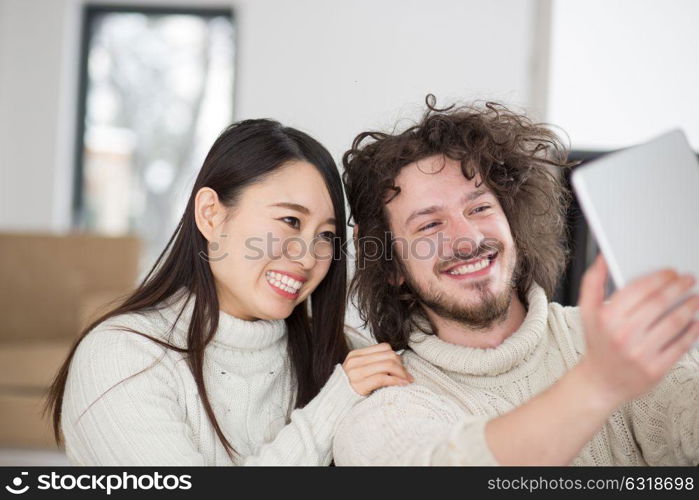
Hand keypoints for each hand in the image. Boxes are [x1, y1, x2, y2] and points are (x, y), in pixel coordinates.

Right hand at [342, 342, 413, 395]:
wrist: (335, 405)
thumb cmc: (351, 390)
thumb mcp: (359, 372)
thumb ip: (373, 364)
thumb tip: (397, 362)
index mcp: (355, 355)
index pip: (384, 347)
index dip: (396, 357)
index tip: (402, 368)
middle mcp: (355, 361)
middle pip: (388, 355)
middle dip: (401, 365)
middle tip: (407, 376)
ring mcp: (356, 373)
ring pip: (388, 365)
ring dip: (401, 373)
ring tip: (406, 381)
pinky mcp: (359, 385)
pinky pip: (383, 378)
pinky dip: (396, 381)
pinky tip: (402, 385)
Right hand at [577, 254, 698, 406]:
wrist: (601, 382)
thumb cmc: (598, 344)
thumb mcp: (587, 312)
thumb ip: (592, 283)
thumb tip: (602, 259)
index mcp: (607, 318)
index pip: (639, 289)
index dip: (660, 277)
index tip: (671, 272)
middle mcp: (623, 334)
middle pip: (659, 302)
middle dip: (679, 287)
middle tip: (688, 280)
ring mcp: (640, 353)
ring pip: (674, 322)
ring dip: (690, 306)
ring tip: (695, 299)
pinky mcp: (656, 368)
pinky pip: (681, 345)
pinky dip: (692, 331)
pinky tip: (695, 322)